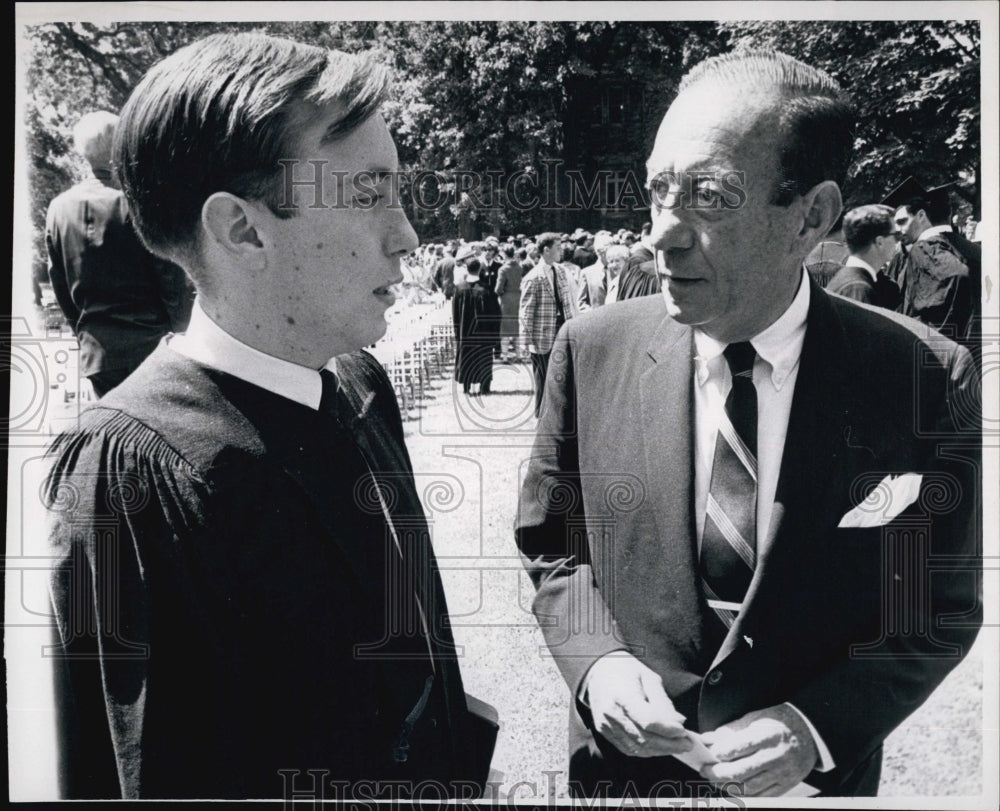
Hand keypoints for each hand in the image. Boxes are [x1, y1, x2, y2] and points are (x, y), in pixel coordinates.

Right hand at [582, 653, 691, 757]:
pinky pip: (628, 748)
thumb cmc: (625, 670)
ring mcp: (606, 725)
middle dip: (668, 744)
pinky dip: (646, 751)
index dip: (667, 730)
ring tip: (677, 747)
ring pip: (637, 747)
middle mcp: (611, 713)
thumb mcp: (648, 677)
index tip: (684, 731)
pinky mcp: (604, 732)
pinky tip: (660, 747)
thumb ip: (663, 702)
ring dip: (660, 751)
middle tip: (687, 744)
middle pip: (644, 738)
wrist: (597, 671)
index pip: (648, 721)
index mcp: (622, 695)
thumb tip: (679, 722)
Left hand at [699, 704, 817, 795]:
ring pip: (749, 787)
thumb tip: (707, 739)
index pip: (741, 747)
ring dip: (727, 786)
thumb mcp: (756, 718)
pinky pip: (761, 796)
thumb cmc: (778, 722)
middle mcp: (777, 756)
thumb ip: (731, 730)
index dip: (721, 752)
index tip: (708, 754)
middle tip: (704, 770)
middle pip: (742, 771)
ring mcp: (783, 774)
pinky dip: (743, 795)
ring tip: (714, 779)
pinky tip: (731, 788)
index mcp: (769, 735)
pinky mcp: (786, 785)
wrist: (810, 734)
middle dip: (718, 773)